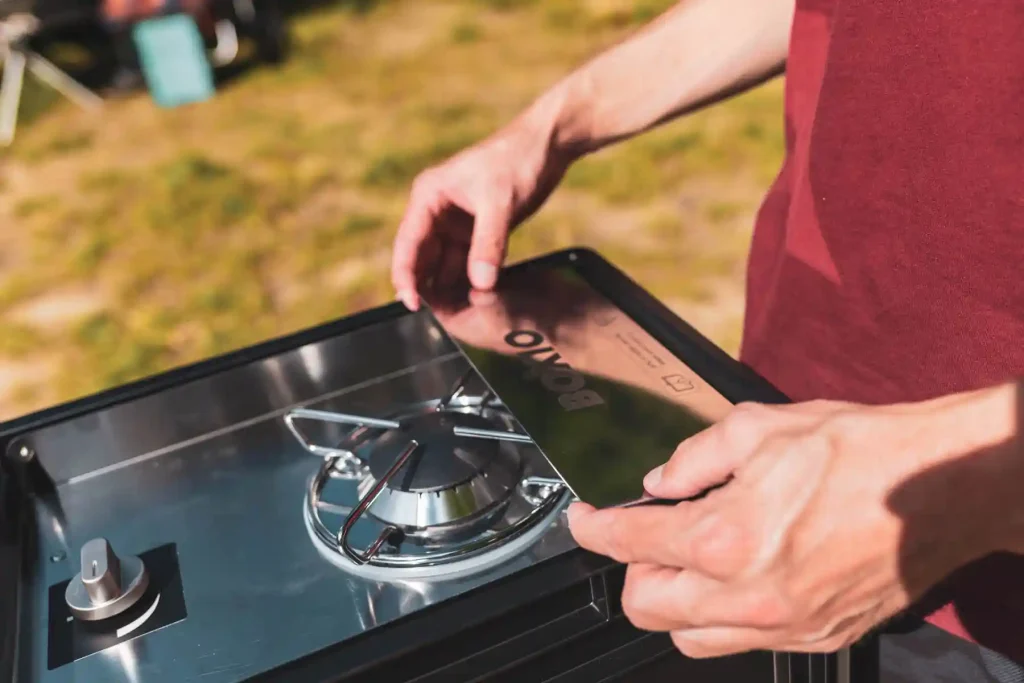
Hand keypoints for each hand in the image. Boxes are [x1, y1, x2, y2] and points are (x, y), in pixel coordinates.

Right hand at [391, 113, 573, 310]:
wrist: (547, 144)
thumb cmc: (517, 160)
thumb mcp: (500, 204)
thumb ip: (488, 244)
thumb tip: (480, 285)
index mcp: (429, 196)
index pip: (408, 243)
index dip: (405, 276)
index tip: (411, 304)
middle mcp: (436, 210)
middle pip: (422, 257)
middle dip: (425, 286)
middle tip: (433, 318)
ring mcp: (456, 221)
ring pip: (443, 262)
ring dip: (447, 286)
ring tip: (453, 315)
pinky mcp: (477, 229)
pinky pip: (465, 261)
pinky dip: (468, 280)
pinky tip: (472, 300)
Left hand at [567, 393, 1016, 657]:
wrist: (942, 487)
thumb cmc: (861, 451)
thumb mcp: (759, 427)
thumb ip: (692, 458)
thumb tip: (659, 483)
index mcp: (726, 538)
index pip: (629, 545)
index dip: (593, 528)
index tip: (584, 521)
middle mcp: (747, 595)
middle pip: (646, 607)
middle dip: (632, 570)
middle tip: (646, 535)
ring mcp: (782, 625)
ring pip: (687, 638)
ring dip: (674, 600)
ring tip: (692, 559)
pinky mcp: (814, 637)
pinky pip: (740, 644)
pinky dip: (721, 616)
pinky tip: (738, 576)